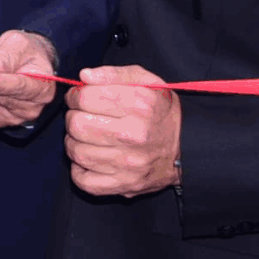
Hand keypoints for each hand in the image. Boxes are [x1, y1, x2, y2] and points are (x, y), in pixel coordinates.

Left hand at [64, 65, 181, 196]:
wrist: (186, 147)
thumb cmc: (160, 111)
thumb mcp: (145, 81)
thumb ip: (113, 74)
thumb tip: (84, 76)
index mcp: (139, 104)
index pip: (85, 98)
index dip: (75, 96)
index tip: (79, 98)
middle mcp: (134, 135)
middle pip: (77, 125)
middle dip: (73, 118)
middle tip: (81, 116)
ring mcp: (129, 164)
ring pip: (76, 152)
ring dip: (74, 142)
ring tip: (86, 137)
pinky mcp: (124, 185)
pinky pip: (83, 180)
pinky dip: (80, 169)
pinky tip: (90, 158)